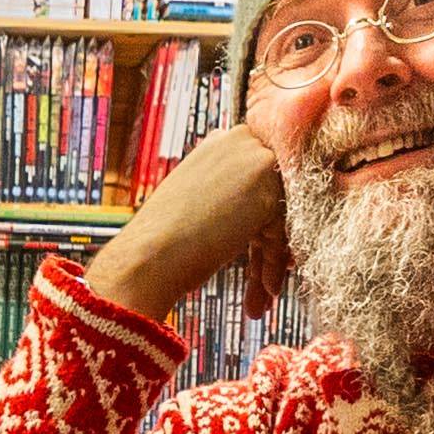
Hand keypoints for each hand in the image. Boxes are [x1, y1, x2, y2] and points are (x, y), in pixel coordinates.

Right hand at [80, 78, 325, 324]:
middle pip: (279, 195)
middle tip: (265, 279)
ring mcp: (255, 157)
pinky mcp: (268, 184)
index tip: (262, 255)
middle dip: (273, 242)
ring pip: (283, 214)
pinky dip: (273, 263)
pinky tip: (265, 290)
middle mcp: (240, 140)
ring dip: (272, 259)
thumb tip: (268, 215)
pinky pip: (283, 229)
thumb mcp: (203, 200)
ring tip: (262, 292)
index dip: (265, 221)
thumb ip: (234, 194)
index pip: (261, 180)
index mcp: (221, 141)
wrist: (149, 254)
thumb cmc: (167, 238)